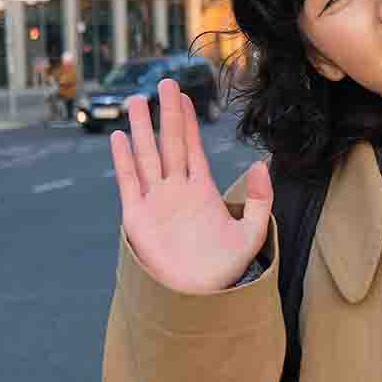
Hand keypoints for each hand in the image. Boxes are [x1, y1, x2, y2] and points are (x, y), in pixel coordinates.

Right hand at [111, 78, 271, 294]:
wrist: (199, 298)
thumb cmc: (226, 270)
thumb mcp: (253, 234)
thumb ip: (260, 200)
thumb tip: (261, 165)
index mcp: (202, 190)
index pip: (193, 147)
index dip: (188, 122)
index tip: (185, 95)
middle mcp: (177, 190)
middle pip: (170, 143)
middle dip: (168, 114)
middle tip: (164, 83)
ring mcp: (156, 201)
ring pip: (147, 156)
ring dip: (142, 129)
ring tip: (137, 100)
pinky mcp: (137, 217)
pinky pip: (129, 182)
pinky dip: (123, 160)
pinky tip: (120, 137)